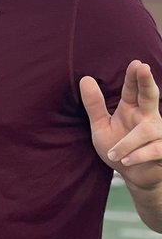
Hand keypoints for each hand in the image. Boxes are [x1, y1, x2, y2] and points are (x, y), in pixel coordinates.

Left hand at [80, 61, 161, 189]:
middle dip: (147, 82)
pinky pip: (154, 149)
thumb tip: (85, 78)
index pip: (133, 90)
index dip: (134, 77)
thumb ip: (94, 105)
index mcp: (132, 109)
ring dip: (127, 143)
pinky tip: (125, 161)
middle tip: (144, 67)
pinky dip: (138, 155)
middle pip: (151, 96)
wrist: (134, 175)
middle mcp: (148, 117)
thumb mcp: (101, 127)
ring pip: (147, 131)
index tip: (136, 63)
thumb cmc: (119, 148)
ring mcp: (159, 133)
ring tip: (113, 153)